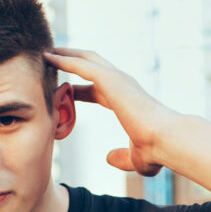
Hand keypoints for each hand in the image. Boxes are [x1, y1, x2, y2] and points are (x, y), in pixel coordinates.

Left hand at [45, 48, 181, 177]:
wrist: (165, 140)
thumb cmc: (156, 150)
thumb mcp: (135, 159)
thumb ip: (121, 158)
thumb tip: (108, 158)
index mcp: (126, 99)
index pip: (97, 89)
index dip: (78, 89)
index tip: (62, 90)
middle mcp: (122, 84)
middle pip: (92, 66)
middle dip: (71, 60)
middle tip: (50, 58)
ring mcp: (118, 79)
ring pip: (86, 59)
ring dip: (65, 55)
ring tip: (45, 52)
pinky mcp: (112, 79)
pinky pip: (82, 65)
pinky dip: (65, 60)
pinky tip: (49, 57)